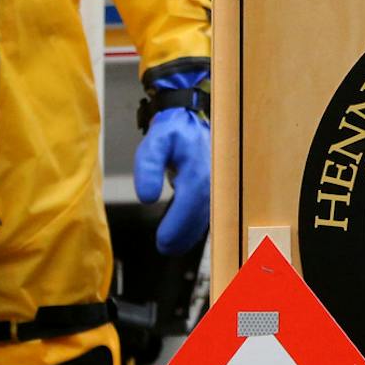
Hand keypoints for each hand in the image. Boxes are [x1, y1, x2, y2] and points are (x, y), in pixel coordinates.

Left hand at [134, 74, 211, 254]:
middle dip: (182, 235)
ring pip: (207, 216)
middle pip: (200, 217)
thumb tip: (147, 197)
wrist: (189, 116)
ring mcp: (218, 183)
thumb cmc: (171, 130)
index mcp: (198, 172)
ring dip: (190, 233)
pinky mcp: (216, 185)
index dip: (176, 227)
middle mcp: (213, 180)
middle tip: (165, 248)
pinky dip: (197, 224)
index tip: (162, 242)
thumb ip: (148, 168)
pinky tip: (185, 233)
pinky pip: (209, 210)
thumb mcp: (154, 144)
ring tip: (172, 246)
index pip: (189, 207)